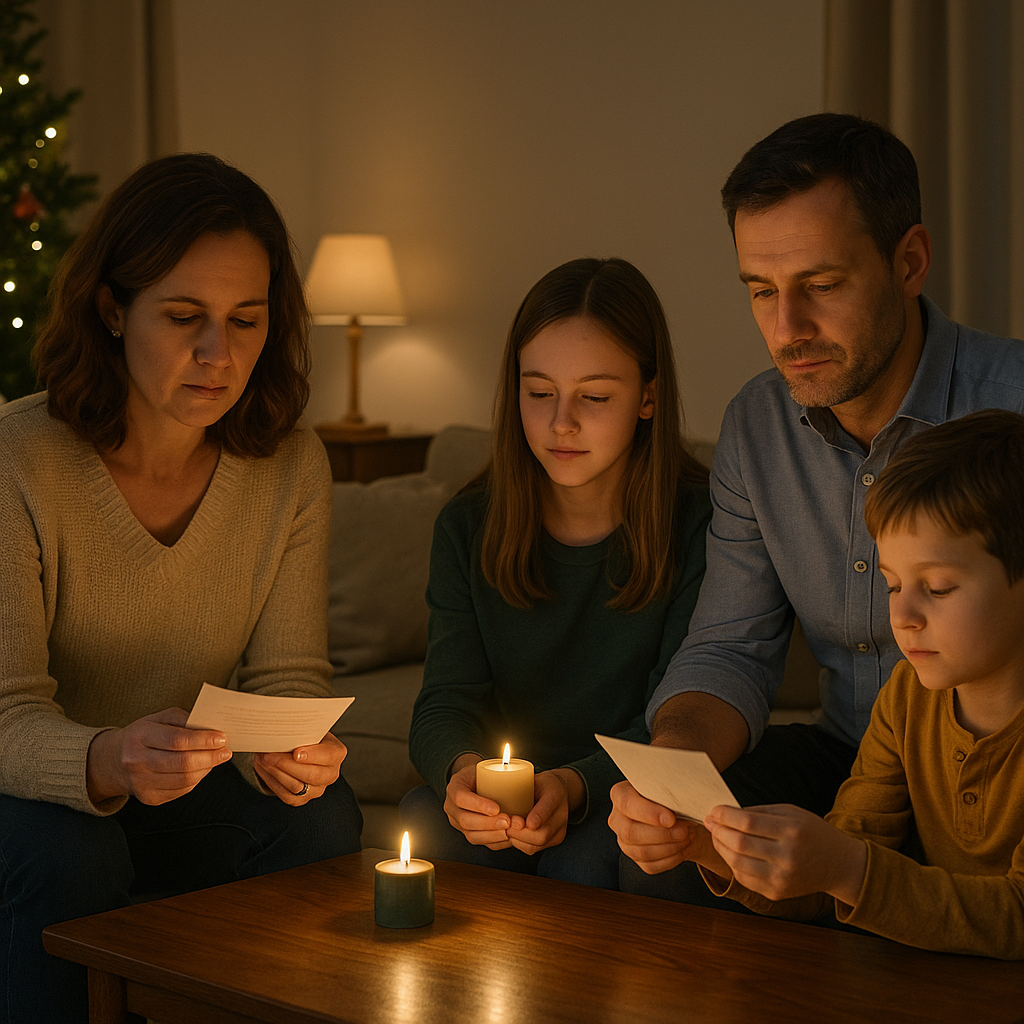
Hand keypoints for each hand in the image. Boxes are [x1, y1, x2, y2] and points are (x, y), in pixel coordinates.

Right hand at [87, 707, 230, 805]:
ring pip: (184, 780)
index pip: (177, 740)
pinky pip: (181, 790)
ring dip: (206, 769)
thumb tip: (212, 729)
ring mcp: (141, 783)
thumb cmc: (144, 734)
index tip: (222, 738)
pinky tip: (202, 769)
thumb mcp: (160, 718)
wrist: (114, 760)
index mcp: (139, 736)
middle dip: (210, 757)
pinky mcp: (148, 798)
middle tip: (225, 751)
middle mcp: (136, 761)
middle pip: (182, 763)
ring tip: (217, 759)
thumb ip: (185, 720)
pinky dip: (197, 779)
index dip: (203, 740)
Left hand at [255, 732, 346, 804]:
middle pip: (311, 775)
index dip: (311, 755)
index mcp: (337, 753)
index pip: (328, 756)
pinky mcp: (302, 799)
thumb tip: (283, 731)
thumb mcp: (310, 730)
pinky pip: (285, 795)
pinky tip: (262, 768)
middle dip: (286, 764)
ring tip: (261, 758)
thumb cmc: (307, 737)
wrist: (305, 750)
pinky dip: (271, 781)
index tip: (295, 752)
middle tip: (268, 754)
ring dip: (275, 772)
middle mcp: (331, 774)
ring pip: (296, 786)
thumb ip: (302, 732)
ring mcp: (317, 789)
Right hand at [443, 757, 513, 849]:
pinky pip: (478, 841)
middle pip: (465, 820)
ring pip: (471, 835)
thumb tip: (513, 767)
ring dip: (492, 835)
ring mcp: (457, 822)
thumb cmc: (481, 774)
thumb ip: (495, 769)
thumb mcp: (483, 767)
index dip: (478, 805)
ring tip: (509, 831)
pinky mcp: (466, 832)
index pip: (461, 798)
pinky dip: (494, 842)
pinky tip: (508, 838)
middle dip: (488, 824)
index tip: (497, 808)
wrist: (473, 782)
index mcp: (454, 787)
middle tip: (508, 821)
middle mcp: (451, 807)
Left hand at [506, 768, 582, 854]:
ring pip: (537, 844)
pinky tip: (512, 836)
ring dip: (518, 839)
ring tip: (507, 830)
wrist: (558, 792)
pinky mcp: (555, 840)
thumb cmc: (540, 785)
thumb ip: (519, 785)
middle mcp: (561, 815)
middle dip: (520, 833)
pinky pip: (535, 848)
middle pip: (542, 834)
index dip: (536, 816)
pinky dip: (520, 844)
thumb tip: (498, 790)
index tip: (521, 822)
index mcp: (555, 794)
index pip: (547, 807)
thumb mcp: (532, 778)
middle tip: (505, 826)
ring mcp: (560, 830)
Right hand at [608, 780, 694, 873]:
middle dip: (663, 834)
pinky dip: (673, 858)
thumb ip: (669, 795)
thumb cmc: (670, 797)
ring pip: (642, 852)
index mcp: (620, 794)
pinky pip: (651, 865)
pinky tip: (685, 846)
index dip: (648, 813)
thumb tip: (685, 806)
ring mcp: (624, 841)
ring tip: (688, 836)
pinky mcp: (636, 858)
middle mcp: (617, 819)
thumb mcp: (669, 789)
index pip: (626, 803)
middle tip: (685, 829)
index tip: (671, 818)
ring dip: (671, 847)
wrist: (679, 815)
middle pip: (631, 832)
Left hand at [704, 803, 866, 903]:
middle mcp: (788, 857)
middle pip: (740, 844)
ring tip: (717, 835)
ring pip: (737, 863)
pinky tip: (730, 852)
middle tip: (710, 822)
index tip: (714, 810)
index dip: (726, 816)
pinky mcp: (777, 893)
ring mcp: (782, 878)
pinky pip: (744, 878)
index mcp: (792, 831)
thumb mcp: (790, 812)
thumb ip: (757, 812)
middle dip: (718, 831)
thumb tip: (724, 813)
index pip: (748, 823)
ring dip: (721, 848)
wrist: (837, 864)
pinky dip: (732, 863)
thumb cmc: (811, 832)